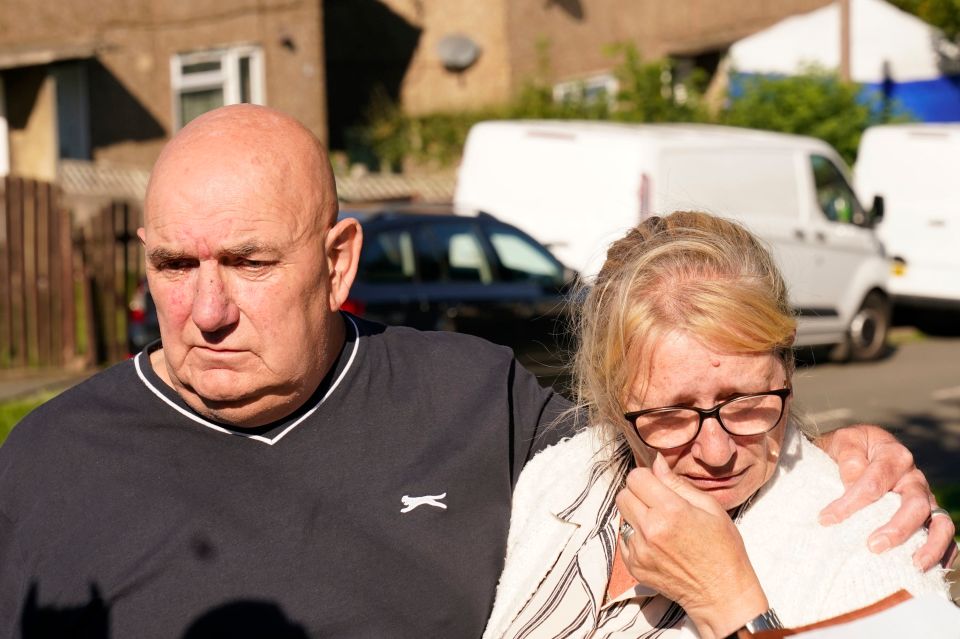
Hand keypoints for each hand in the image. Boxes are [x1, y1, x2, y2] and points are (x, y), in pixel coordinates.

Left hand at [616, 454, 767, 638]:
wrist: (721, 594)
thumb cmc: (723, 550)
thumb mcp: (710, 508)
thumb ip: (678, 483)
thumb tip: (656, 462)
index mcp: (671, 511)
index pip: (636, 477)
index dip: (646, 477)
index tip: (657, 484)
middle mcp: (650, 530)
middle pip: (623, 494)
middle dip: (638, 493)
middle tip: (658, 503)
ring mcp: (639, 550)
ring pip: (622, 516)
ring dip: (636, 515)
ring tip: (660, 525)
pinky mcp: (634, 566)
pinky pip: (624, 538)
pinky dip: (636, 536)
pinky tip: (657, 543)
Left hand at [815, 424, 956, 569]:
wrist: (861, 447)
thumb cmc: (851, 447)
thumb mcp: (845, 441)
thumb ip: (849, 459)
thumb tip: (852, 485)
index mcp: (894, 456)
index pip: (875, 483)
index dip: (850, 503)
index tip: (826, 519)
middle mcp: (914, 478)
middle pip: (915, 505)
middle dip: (897, 529)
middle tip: (873, 546)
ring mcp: (924, 497)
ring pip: (941, 522)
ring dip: (931, 546)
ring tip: (914, 566)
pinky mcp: (927, 513)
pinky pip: (943, 533)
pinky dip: (944, 552)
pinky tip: (929, 569)